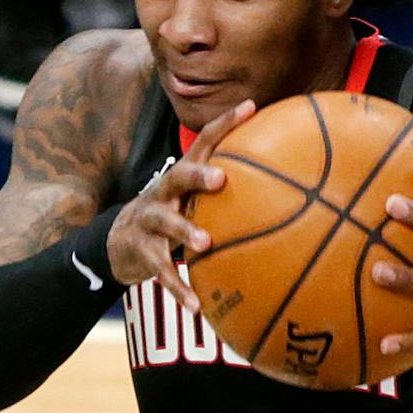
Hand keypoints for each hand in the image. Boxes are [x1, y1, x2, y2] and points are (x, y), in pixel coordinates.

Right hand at [104, 99, 252, 311]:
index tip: (251, 106)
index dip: (226, 123)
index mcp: (183, 176)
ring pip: (165, 222)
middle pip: (179, 176)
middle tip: (221, 179)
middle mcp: (164, 192)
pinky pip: (161, 270)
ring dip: (185, 231)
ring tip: (205, 244)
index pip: (204, 142)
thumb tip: (294, 188)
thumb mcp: (193, 199)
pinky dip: (179, 288)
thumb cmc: (173, 215)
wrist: (118, 243)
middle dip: (199, 175)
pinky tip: (197, 306)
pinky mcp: (141, 251)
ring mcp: (149, 221)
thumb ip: (229, 190)